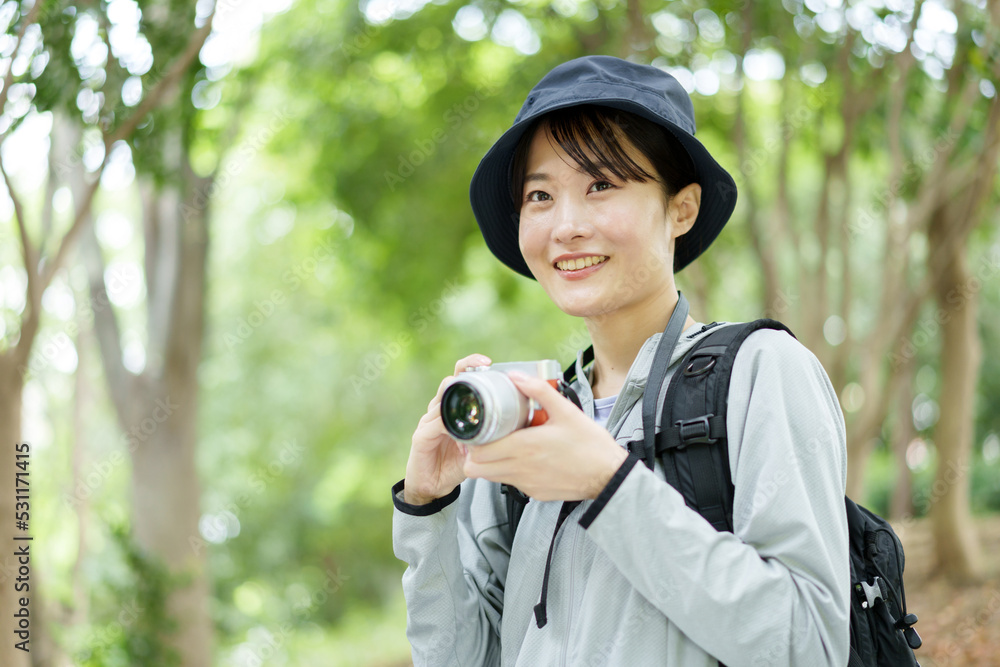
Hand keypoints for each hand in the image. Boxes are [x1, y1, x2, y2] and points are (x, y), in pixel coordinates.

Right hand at [402, 354, 490, 504]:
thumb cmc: (454, 463)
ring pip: (441, 400)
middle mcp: (438, 410)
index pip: (459, 378)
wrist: (433, 486)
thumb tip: (515, 425)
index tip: (487, 362)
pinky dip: (445, 423)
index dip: (471, 366)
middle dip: (465, 370)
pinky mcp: (420, 438)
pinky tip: (454, 425)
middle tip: (482, 366)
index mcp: (452, 408)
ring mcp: (428, 422)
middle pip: (449, 382)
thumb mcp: (478, 446)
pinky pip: (433, 425)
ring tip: (470, 391)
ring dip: (457, 396)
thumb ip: (490, 434)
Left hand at [462, 372, 628, 500]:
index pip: (479, 452)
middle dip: (474, 453)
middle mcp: (521, 468)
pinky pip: (511, 483)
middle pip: (477, 468)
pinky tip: (522, 458)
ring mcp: (526, 484)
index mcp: (525, 447)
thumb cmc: (591, 445)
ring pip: (491, 478)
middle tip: (483, 437)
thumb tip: (516, 376)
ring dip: (489, 463)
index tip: (476, 429)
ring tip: (500, 446)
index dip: (471, 441)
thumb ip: (539, 391)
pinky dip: (508, 472)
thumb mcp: (567, 411)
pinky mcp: (534, 493)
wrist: (608, 476)